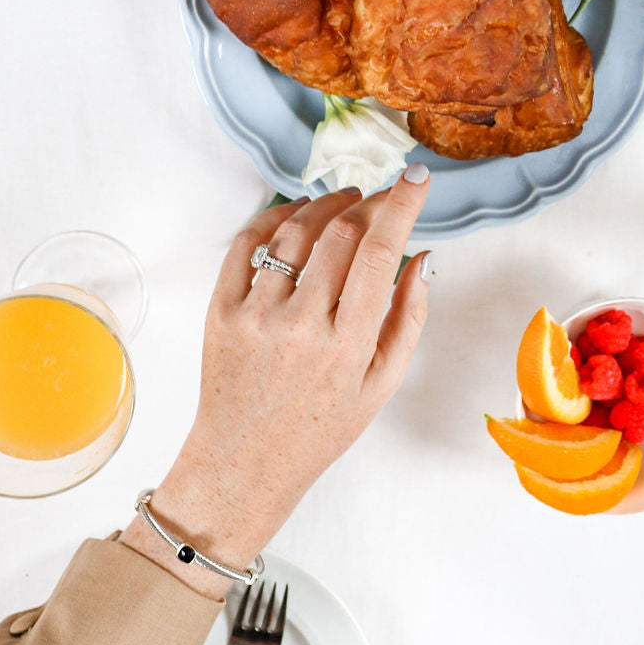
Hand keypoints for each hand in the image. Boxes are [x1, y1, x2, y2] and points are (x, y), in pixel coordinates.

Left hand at [121, 171, 431, 594]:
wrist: (243, 465)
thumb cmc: (319, 429)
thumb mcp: (381, 385)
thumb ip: (409, 319)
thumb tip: (423, 256)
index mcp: (347, 346)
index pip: (380, 253)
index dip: (402, 205)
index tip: (416, 179)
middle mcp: (300, 326)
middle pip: (340, 233)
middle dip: (368, 203)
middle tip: (381, 198)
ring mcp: (255, 316)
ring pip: (294, 231)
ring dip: (325, 204)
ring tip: (344, 200)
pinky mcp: (220, 311)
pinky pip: (246, 244)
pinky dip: (274, 216)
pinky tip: (296, 213)